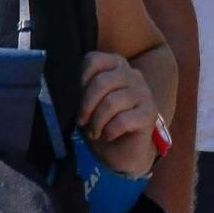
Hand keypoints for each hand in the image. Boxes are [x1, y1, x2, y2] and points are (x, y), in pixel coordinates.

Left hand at [79, 51, 158, 177]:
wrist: (123, 152)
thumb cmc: (102, 124)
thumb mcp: (86, 107)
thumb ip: (80, 93)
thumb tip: (64, 88)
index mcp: (115, 66)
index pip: (93, 60)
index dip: (81, 80)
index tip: (77, 99)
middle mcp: (132, 74)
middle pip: (102, 81)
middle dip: (86, 106)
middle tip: (82, 122)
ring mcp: (143, 92)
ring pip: (112, 102)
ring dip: (97, 123)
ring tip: (95, 132)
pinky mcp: (149, 112)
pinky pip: (123, 120)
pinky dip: (109, 132)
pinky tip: (108, 136)